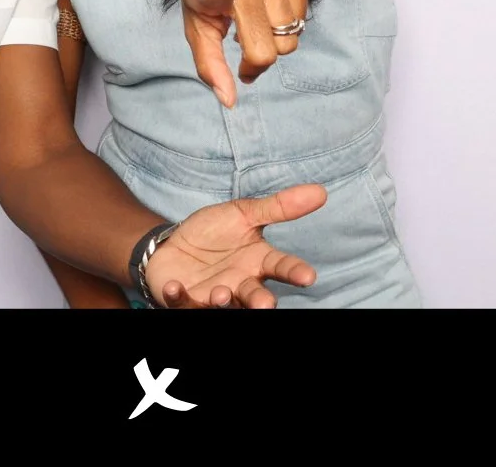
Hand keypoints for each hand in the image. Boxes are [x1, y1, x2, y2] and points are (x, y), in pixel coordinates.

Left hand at [142, 183, 325, 307]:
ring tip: (221, 293)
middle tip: (265, 305)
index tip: (308, 276)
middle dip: (259, 301)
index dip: (294, 272)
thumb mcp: (245, 213)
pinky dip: (178, 297)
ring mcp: (213, 294)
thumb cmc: (215, 232)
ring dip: (222, 301)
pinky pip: (182, 302)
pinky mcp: (185, 299)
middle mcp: (239, 283)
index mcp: (258, 262)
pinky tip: (175, 287)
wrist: (175, 243)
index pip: (281, 267)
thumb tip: (320, 191)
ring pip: (223, 305)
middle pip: (254, 296)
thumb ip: (279, 207)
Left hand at [179, 0, 307, 107]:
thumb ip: (210, 65)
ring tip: (255, 25)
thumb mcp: (197, 26)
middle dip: (257, 58)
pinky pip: (303, 20)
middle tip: (242, 46)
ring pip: (291, 36)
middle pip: (270, 45)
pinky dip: (287, 25)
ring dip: (274, 42)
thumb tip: (230, 101)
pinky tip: (268, 10)